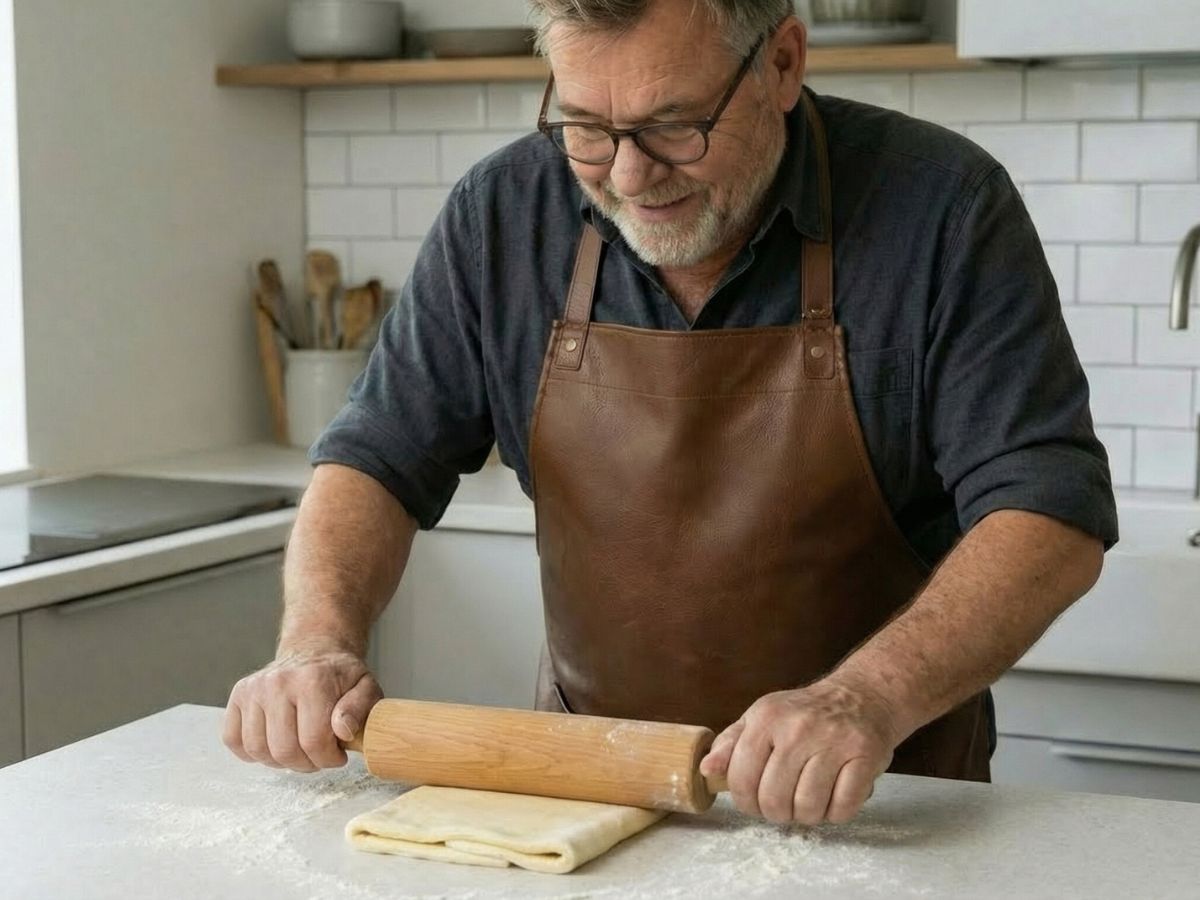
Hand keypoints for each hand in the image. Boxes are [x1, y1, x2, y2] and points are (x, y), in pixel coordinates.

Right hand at [222, 646, 382, 771]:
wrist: (315, 650)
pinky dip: (253, 752)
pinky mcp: (238, 696)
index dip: (329, 759)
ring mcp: (254, 689)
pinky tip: (275, 743)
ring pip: (258, 749)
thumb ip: (360, 709)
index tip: (338, 755)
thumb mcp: (365, 687)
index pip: (314, 741)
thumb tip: (343, 731)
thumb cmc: (340, 675)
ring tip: (299, 749)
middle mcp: (278, 682)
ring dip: (281, 761)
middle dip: (306, 763)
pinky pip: (234, 740)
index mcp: (312, 680)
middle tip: (319, 755)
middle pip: (284, 750)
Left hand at [699, 677, 898, 825]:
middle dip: (776, 812)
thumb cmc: (804, 714)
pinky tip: (833, 797)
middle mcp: (799, 728)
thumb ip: (730, 743)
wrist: (861, 696)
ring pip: (808, 808)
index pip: (741, 777)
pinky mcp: (865, 756)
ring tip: (809, 799)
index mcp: (767, 718)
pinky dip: (835, 813)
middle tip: (783, 804)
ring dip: (807, 815)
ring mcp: (834, 742)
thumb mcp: (761, 717)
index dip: (744, 801)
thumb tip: (706, 770)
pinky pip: (842, 808)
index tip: (754, 802)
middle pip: (774, 799)